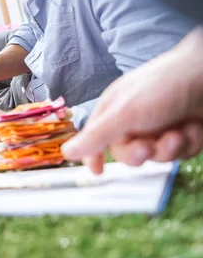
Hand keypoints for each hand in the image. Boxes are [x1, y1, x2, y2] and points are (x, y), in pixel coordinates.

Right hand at [62, 27, 202, 172]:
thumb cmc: (164, 85)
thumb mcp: (125, 112)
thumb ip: (96, 135)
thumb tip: (66, 151)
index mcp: (115, 111)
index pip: (96, 138)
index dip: (93, 155)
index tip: (96, 172)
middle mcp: (135, 120)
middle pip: (129, 154)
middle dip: (142, 152)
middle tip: (149, 145)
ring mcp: (160, 127)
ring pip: (158, 156)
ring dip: (170, 147)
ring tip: (179, 131)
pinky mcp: (184, 133)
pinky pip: (181, 153)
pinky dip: (189, 143)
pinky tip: (193, 127)